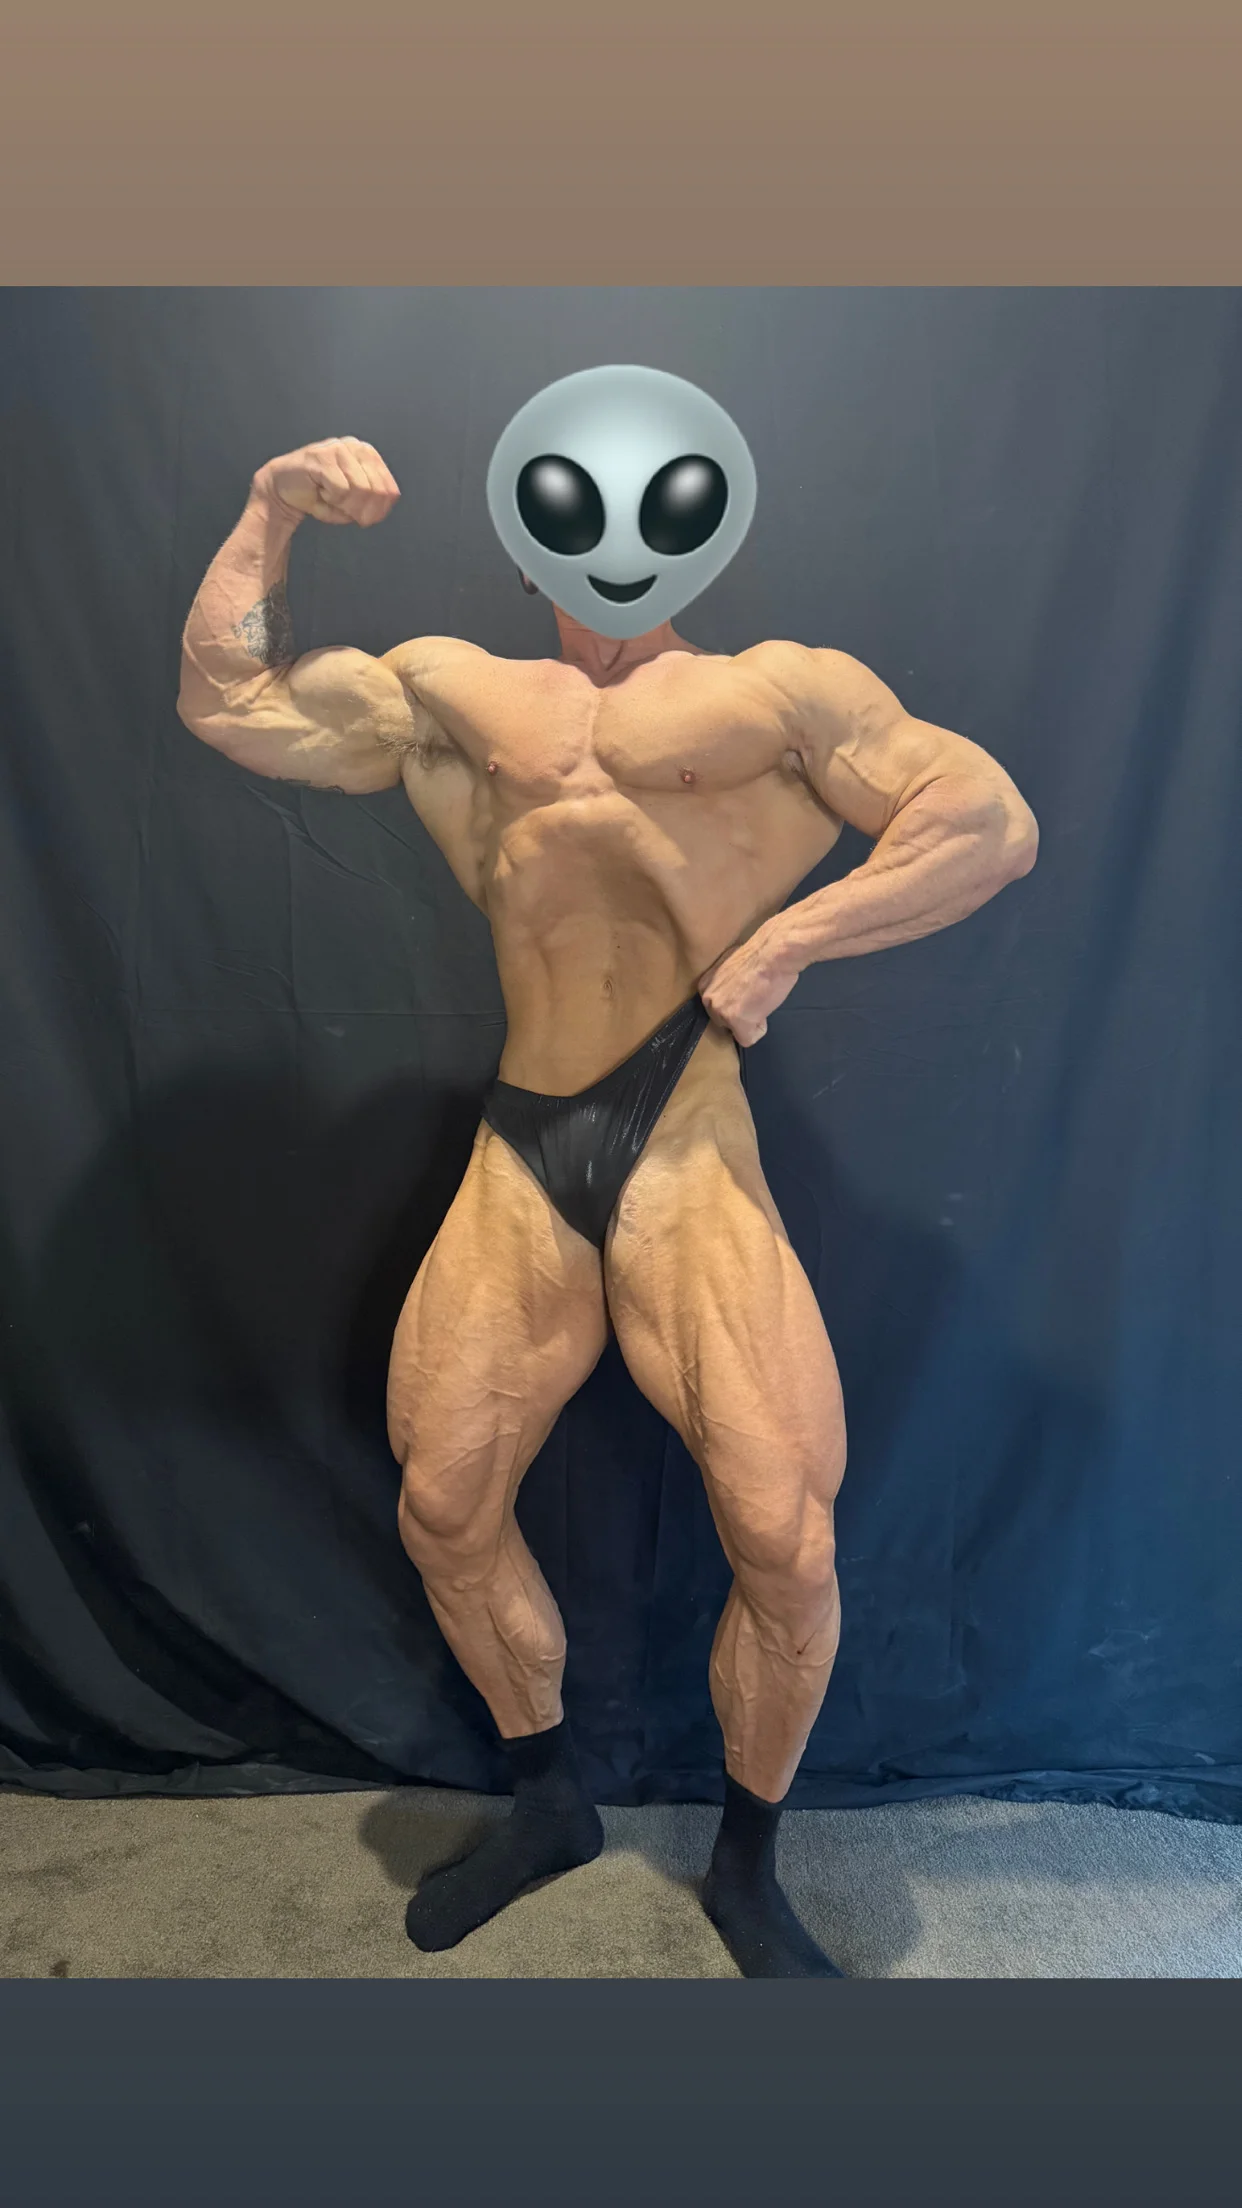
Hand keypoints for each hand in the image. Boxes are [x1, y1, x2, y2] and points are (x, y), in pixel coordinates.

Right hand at [250, 437, 400, 526]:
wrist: (284, 490)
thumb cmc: (320, 495)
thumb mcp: (353, 501)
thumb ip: (370, 503)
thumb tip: (380, 508)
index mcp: (367, 454)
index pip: (389, 487)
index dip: (380, 510)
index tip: (367, 520)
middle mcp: (355, 447)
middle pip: (376, 490)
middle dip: (364, 511)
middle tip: (351, 516)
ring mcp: (338, 449)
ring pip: (360, 489)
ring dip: (347, 505)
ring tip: (332, 500)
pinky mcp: (322, 457)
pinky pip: (341, 489)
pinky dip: (333, 500)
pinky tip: (322, 493)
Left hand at [698, 922, 799, 1046]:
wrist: (773, 954)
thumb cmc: (761, 955)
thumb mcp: (733, 968)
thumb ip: (728, 985)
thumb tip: (736, 995)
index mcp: (706, 985)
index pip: (718, 1008)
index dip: (738, 1003)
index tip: (748, 992)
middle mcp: (708, 999)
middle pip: (726, 1022)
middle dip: (743, 1014)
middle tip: (757, 996)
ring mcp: (721, 1012)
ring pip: (737, 1031)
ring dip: (752, 1020)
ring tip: (761, 998)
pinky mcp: (736, 1022)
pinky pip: (748, 1039)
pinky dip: (759, 1029)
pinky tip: (764, 1008)